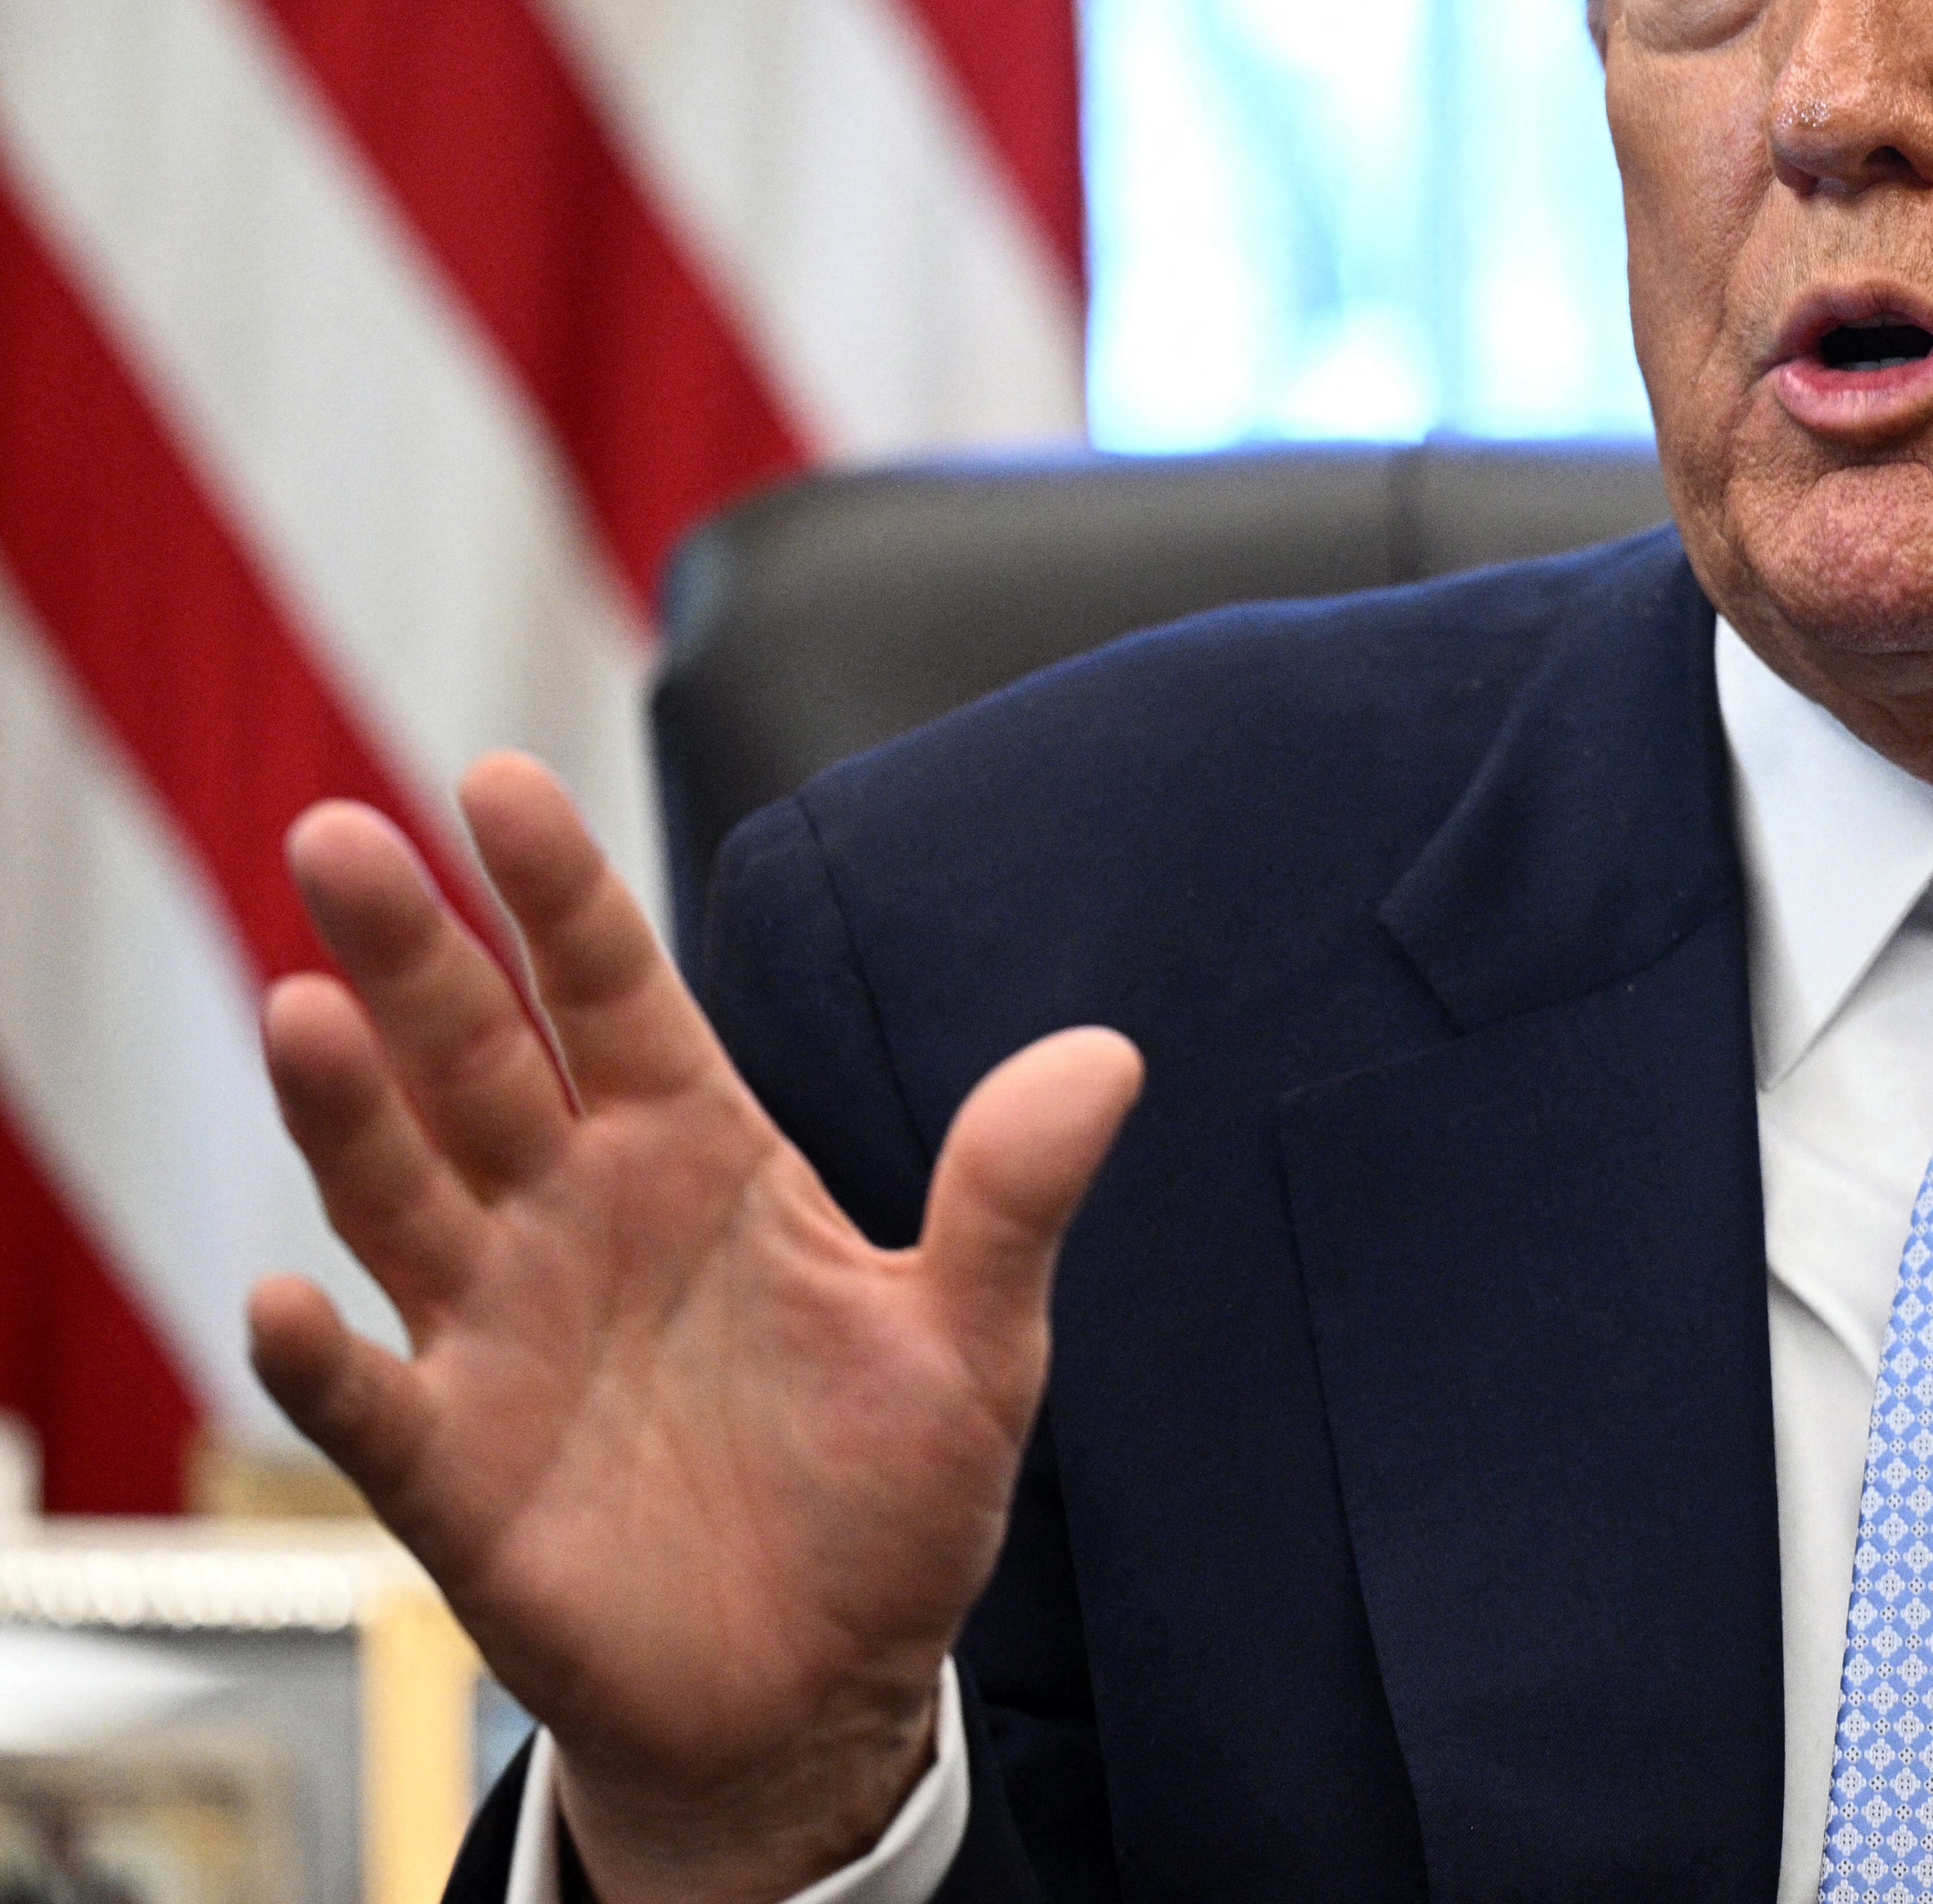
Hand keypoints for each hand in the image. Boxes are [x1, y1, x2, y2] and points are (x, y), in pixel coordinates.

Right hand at [248, 755, 1139, 1903]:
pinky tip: (286, 1299)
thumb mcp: (978, 1339)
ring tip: (305, 1009)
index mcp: (701, 1156)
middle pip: (478, 1059)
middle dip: (410, 951)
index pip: (616, 993)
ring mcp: (503, 1338)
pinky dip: (324, 1355)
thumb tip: (1110, 1057)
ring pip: (401, 1194)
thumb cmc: (892, 1495)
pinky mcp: (458, 1475)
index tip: (499, 783)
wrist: (823, 1684)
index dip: (559, 893)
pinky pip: (373, 1402)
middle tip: (341, 837)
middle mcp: (579, 1219)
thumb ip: (1012, 1195)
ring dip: (347, 1109)